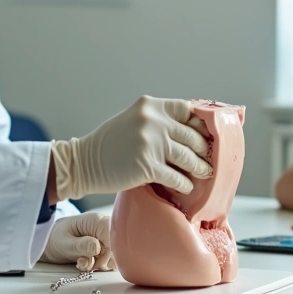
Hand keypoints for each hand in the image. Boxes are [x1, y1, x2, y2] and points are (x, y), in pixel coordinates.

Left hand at [40, 213, 115, 271]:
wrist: (47, 242)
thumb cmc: (54, 238)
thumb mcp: (64, 243)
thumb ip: (81, 245)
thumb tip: (97, 247)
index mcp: (96, 221)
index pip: (115, 234)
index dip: (111, 250)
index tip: (99, 261)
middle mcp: (103, 230)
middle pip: (118, 247)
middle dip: (104, 261)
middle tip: (88, 264)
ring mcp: (103, 240)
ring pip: (114, 256)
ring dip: (100, 265)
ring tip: (82, 264)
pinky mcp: (101, 250)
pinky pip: (107, 261)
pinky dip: (96, 267)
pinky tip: (83, 265)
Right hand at [49, 96, 212, 200]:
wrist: (82, 163)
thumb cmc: (110, 144)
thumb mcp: (134, 121)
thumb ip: (158, 121)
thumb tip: (192, 131)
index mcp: (150, 106)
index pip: (188, 110)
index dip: (201, 124)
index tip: (209, 136)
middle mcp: (152, 120)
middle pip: (193, 135)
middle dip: (205, 150)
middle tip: (210, 159)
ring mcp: (150, 143)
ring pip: (189, 157)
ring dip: (200, 168)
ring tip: (205, 174)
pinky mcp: (146, 166)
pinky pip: (176, 177)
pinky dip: (184, 184)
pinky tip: (187, 187)